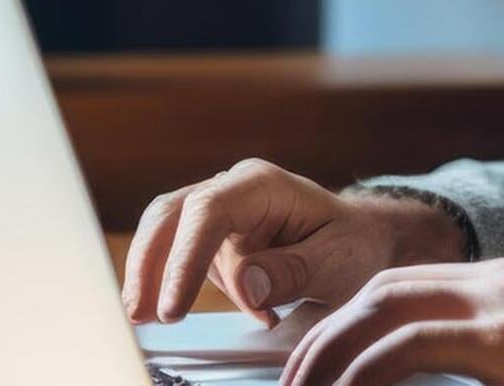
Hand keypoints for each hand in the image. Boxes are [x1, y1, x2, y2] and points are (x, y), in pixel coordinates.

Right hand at [123, 159, 465, 325]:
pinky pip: (184, 260)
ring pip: (168, 238)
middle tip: (140, 315)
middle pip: (170, 217)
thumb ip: (291, 271)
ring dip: (158, 279)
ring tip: (156, 318)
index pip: (207, 213)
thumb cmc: (354, 244)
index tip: (174, 306)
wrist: (363, 241)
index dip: (184, 260)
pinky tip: (221, 312)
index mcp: (262, 184)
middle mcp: (233, 189)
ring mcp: (219, 212)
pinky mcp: (213, 238)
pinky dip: (182, 287)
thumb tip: (246, 284)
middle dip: (148, 266)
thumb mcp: (336, 261)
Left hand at [281, 258, 503, 385]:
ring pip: (384, 307)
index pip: (404, 287)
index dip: (349, 321)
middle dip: (324, 333)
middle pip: (380, 290)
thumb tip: (445, 380)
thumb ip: (498, 364)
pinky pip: (414, 345)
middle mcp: (498, 282)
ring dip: (330, 350)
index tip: (316, 361)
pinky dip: (367, 368)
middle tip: (290, 379)